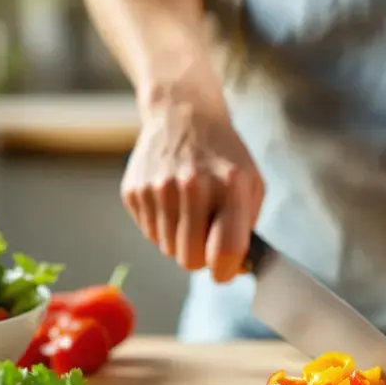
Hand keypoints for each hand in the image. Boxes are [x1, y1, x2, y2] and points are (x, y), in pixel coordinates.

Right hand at [121, 99, 263, 282]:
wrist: (183, 113)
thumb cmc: (224, 155)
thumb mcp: (251, 182)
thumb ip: (247, 227)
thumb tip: (234, 269)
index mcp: (228, 186)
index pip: (225, 252)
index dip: (225, 271)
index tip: (224, 271)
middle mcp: (191, 186)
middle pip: (190, 259)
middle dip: (201, 257)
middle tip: (206, 236)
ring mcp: (158, 188)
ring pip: (168, 249)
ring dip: (180, 239)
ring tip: (189, 210)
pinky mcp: (134, 190)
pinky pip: (149, 234)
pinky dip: (162, 225)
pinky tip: (171, 200)